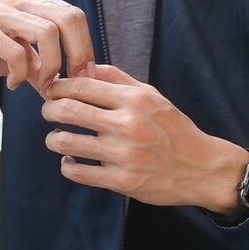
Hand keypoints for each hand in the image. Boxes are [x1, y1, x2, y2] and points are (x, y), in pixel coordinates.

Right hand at [0, 0, 94, 94]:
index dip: (85, 47)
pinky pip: (15, 50)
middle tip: (70, 83)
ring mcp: (0, 11)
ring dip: (51, 66)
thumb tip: (62, 89)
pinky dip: (21, 73)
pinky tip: (14, 84)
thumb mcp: (11, 48)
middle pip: (68, 19)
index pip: (74, 16)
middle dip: (77, 56)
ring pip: (47, 33)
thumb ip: (37, 62)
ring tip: (42, 85)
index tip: (83, 76)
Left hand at [41, 63, 248, 212]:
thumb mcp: (150, 95)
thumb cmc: (172, 127)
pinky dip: (67, 166)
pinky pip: (79, 173)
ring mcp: (123, 155)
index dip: (59, 86)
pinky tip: (70, 161)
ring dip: (53, 139)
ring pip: (68, 143)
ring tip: (55, 138)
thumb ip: (116, 78)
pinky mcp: (122, 182)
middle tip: (47, 112)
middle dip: (49, 109)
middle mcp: (127, 125)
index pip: (82, 85)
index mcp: (133, 100)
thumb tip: (83, 67)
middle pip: (68, 111)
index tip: (52, 90)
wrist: (201, 167)